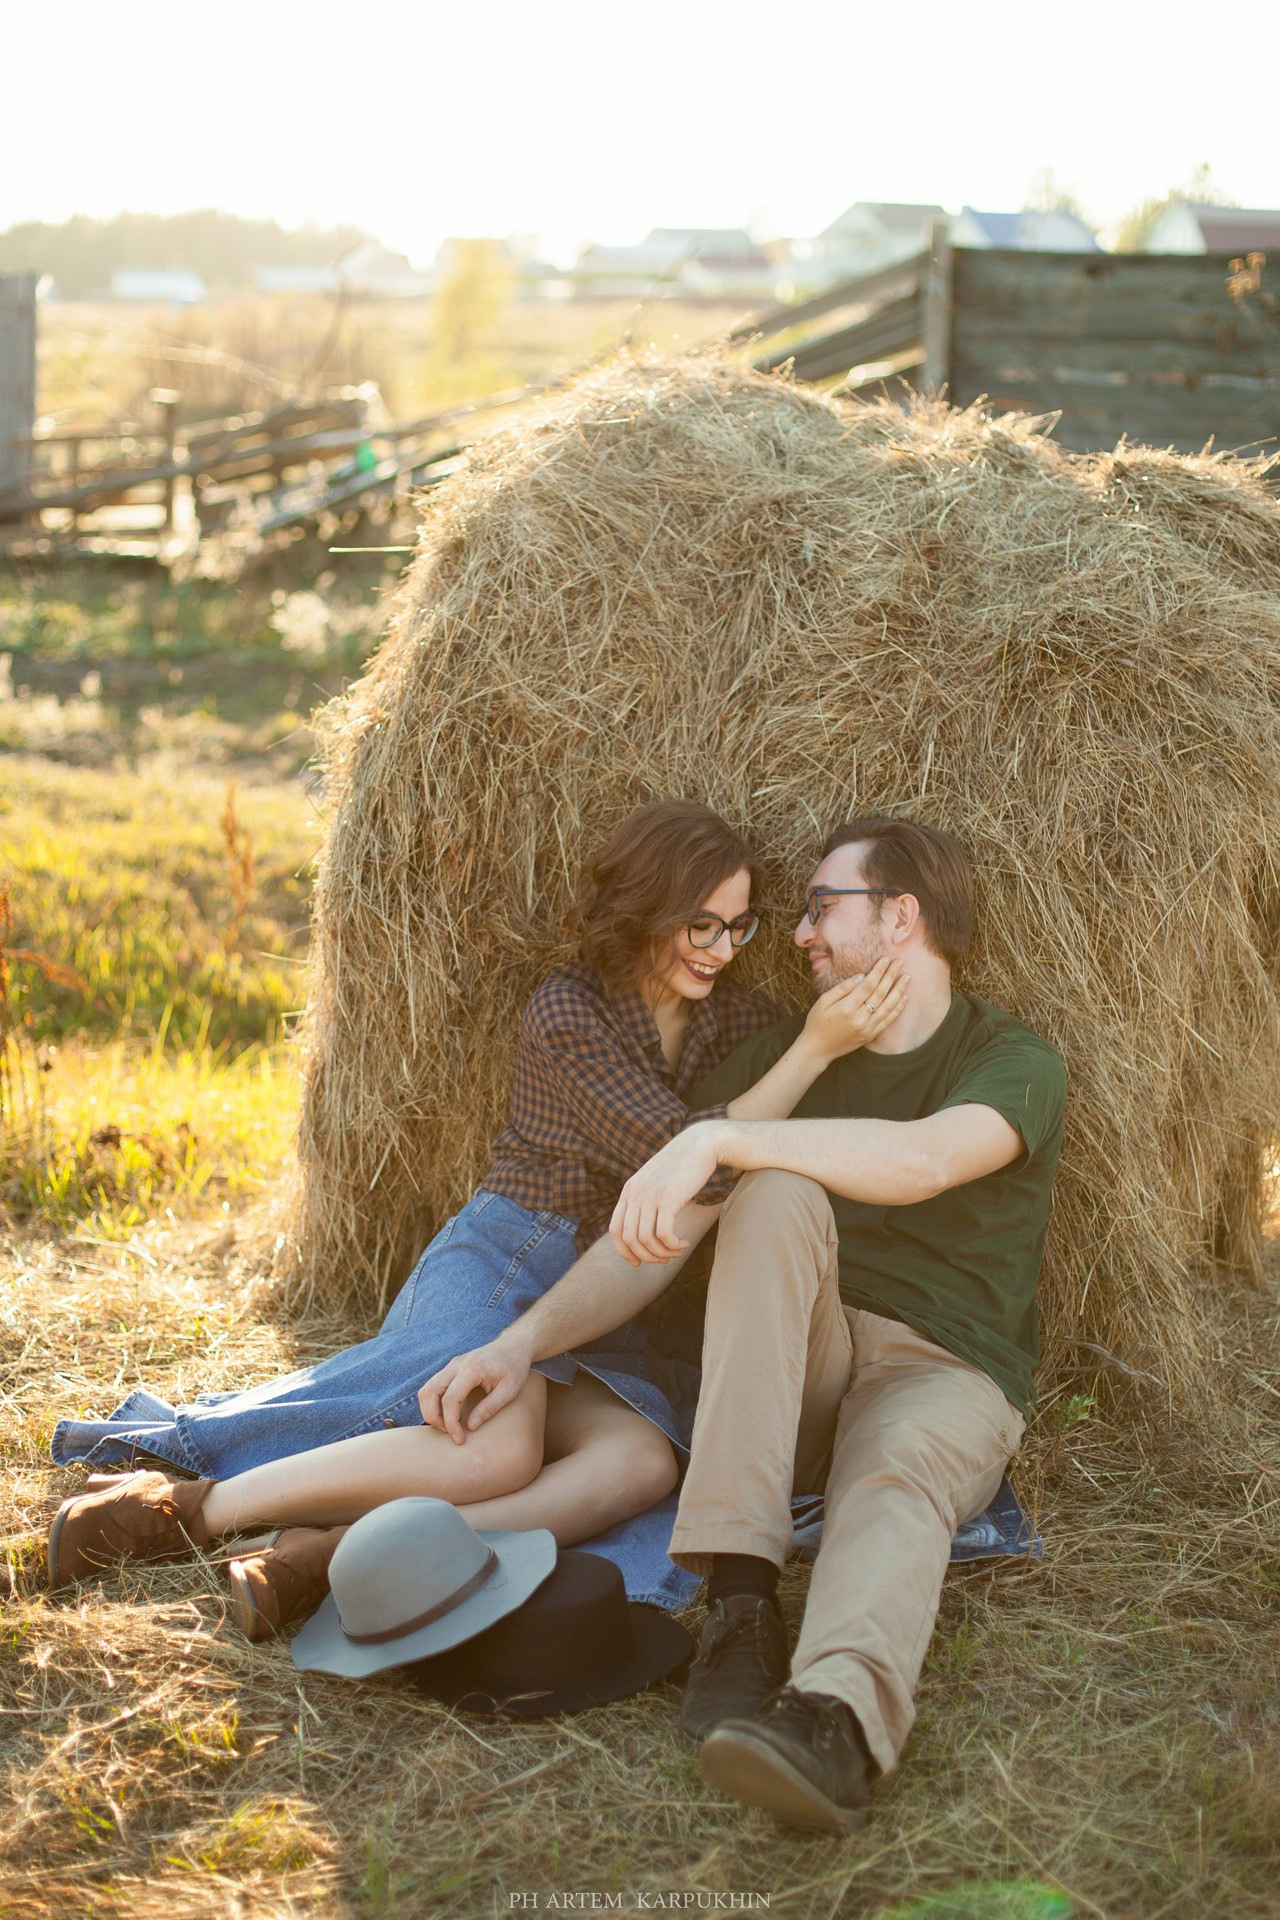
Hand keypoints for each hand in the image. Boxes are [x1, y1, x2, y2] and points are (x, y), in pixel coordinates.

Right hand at [418, 1335, 530, 1442]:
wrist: (513, 1346)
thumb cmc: (514, 1368)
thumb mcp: (509, 1391)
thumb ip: (489, 1408)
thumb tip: (470, 1427)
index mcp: (472, 1369)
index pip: (450, 1399)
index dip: (450, 1423)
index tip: (460, 1439)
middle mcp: (457, 1364)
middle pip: (430, 1392)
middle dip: (433, 1417)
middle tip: (448, 1432)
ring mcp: (452, 1364)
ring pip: (427, 1388)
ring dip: (430, 1410)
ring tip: (447, 1425)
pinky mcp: (451, 1368)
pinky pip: (433, 1386)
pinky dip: (433, 1402)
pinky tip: (447, 1414)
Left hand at [610, 1124, 721, 1264]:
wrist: (700, 1145)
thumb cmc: (681, 1166)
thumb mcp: (655, 1181)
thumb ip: (646, 1200)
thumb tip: (645, 1232)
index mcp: (629, 1191)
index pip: (615, 1230)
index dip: (624, 1251)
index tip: (639, 1262)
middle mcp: (635, 1193)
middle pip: (630, 1239)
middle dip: (647, 1256)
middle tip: (665, 1259)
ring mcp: (650, 1195)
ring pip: (647, 1240)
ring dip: (663, 1253)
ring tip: (678, 1251)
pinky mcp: (668, 1198)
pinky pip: (664, 1234)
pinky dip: (673, 1246)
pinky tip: (684, 1243)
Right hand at [800, 957, 907, 1062]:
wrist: (817, 1050)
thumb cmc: (817, 1022)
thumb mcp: (823, 1001)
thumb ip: (842, 988)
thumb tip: (861, 977)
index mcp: (847, 1008)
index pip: (868, 985)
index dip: (878, 971)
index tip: (885, 959)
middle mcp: (860, 1019)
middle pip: (880, 993)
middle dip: (891, 976)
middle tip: (900, 962)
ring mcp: (867, 1029)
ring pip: (888, 1006)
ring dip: (899, 990)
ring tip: (907, 977)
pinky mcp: (870, 1035)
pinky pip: (888, 1021)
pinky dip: (898, 1009)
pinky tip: (904, 998)